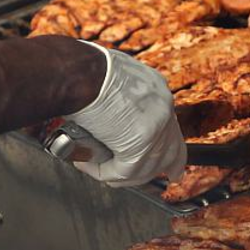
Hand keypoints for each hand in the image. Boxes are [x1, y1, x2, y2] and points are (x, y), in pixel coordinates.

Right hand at [63, 42, 186, 186]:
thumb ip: (117, 98)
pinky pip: (123, 172)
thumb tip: (109, 115)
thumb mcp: (109, 79)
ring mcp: (154, 128)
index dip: (169, 145)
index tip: (173, 159)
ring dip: (121, 174)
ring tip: (97, 168)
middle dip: (169, 167)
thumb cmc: (81, 71)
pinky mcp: (139, 146)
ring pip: (145, 167)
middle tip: (169, 177)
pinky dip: (102, 172)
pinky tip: (86, 164)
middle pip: (171, 149)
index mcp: (156, 89)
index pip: (170, 125)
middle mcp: (162, 108)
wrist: (76, 72)